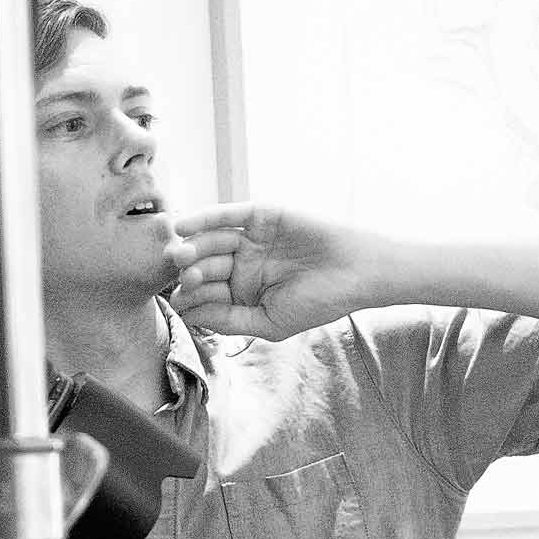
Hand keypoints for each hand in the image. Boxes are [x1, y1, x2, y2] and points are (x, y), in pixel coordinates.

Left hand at [165, 203, 381, 339]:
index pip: (207, 294)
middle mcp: (242, 263)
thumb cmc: (319, 302)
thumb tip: (188, 315)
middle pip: (205, 266)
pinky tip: (183, 226)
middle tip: (184, 275)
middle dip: (191, 271)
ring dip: (194, 247)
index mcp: (242, 291)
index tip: (181, 302)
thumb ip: (229, 320)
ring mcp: (251, 239)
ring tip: (180, 255)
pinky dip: (204, 218)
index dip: (192, 297)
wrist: (358, 273)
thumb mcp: (269, 322)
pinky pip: (228, 215)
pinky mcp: (262, 216)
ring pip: (212, 241)